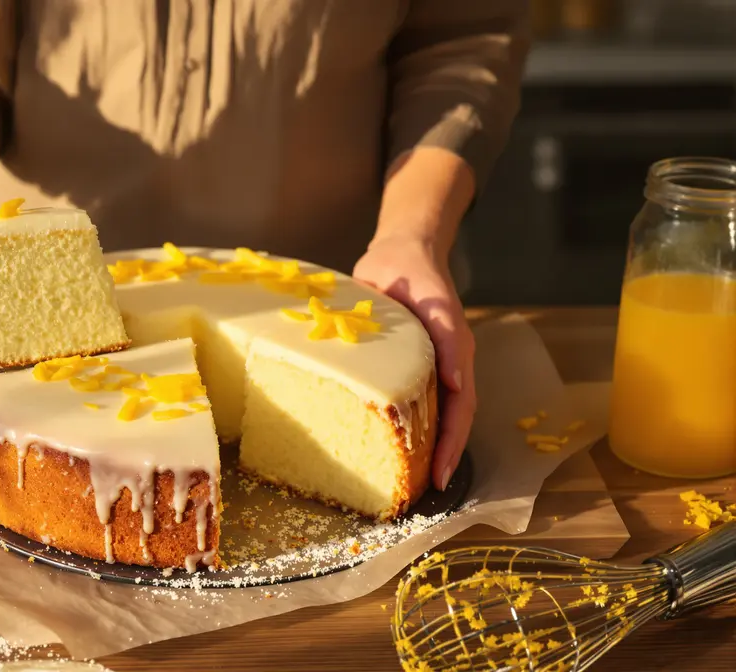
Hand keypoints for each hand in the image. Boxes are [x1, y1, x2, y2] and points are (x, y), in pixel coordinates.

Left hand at [353, 235, 476, 490]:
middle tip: (423, 491)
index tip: (439, 478)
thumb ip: (448, 341)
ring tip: (407, 477)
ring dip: (423, 444)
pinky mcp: (405, 361)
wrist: (398, 252)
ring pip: (430, 413)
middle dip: (439, 456)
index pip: (460, 412)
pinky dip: (402, 421)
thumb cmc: (414, 274)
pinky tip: (385, 439)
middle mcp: (444, 366)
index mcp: (454, 356)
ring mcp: (426, 365)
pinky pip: (408, 397)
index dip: (451, 446)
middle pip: (449, 421)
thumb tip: (459, 386)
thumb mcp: (433, 304)